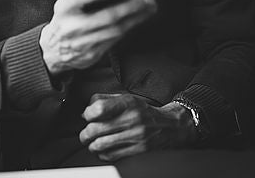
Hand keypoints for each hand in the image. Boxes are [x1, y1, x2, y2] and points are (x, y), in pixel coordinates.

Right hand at [40, 0, 156, 74]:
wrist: (54, 51)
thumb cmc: (64, 19)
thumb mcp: (61, 0)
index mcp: (64, 9)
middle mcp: (73, 27)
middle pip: (106, 16)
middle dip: (130, 6)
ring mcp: (84, 43)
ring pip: (115, 30)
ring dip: (136, 17)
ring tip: (150, 6)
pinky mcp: (94, 54)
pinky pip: (116, 39)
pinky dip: (131, 27)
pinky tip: (141, 17)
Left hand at [79, 93, 198, 160]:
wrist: (168, 126)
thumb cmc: (143, 111)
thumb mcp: (127, 98)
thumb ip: (105, 100)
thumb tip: (85, 111)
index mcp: (128, 103)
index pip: (99, 108)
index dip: (88, 113)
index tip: (88, 116)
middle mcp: (131, 119)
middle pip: (95, 129)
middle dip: (85, 134)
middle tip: (85, 134)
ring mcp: (134, 136)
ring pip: (100, 145)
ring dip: (91, 145)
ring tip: (92, 142)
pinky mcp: (136, 150)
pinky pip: (110, 155)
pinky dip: (102, 154)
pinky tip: (104, 149)